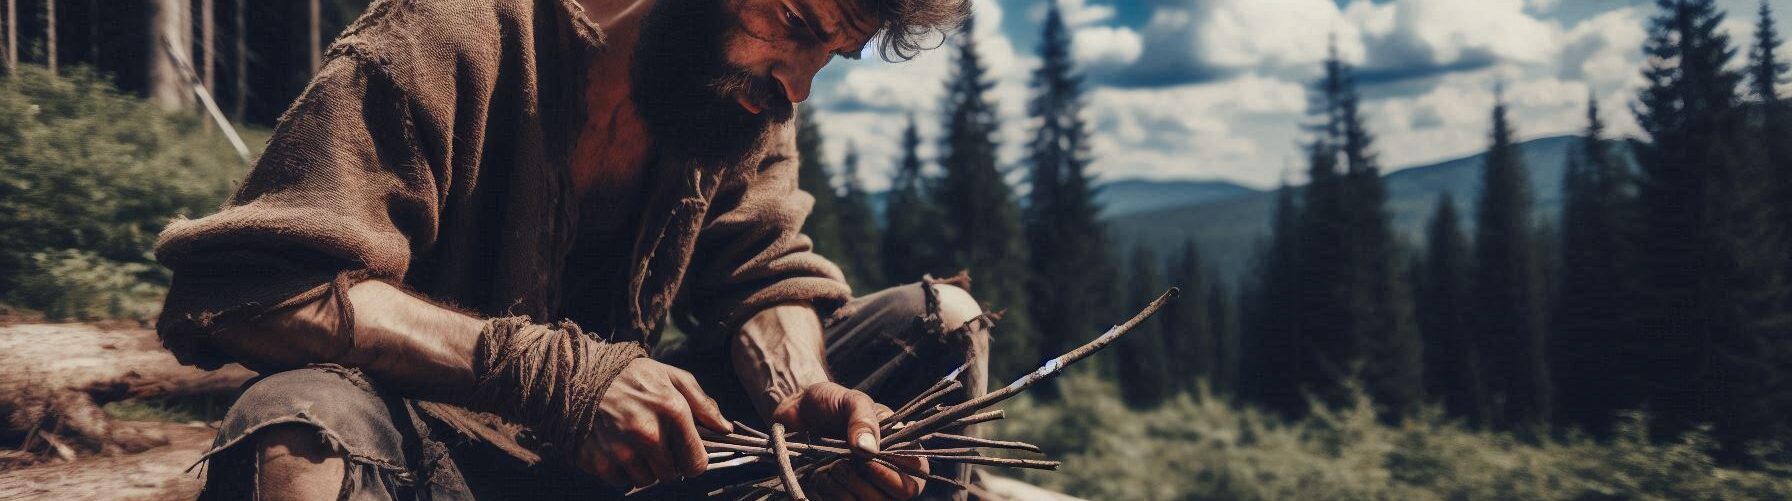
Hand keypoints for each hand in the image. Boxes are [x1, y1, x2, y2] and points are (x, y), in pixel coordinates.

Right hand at [575, 358, 730, 487]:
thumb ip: (703, 403)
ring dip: (643, 468)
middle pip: (671, 475)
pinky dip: (621, 471)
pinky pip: (621, 482)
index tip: (684, 453)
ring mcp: (621, 450)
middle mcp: (647, 433)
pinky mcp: (599, 461)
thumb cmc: (631, 376)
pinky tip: (615, 448)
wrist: (577, 375)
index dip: (692, 461)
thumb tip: (725, 428)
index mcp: (671, 410)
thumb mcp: (672, 377)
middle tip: (653, 443)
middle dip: (666, 463)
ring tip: (633, 443)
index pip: (696, 462)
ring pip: (646, 481)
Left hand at [773, 382, 927, 499]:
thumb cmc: (830, 402)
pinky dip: (824, 493)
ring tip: (827, 465)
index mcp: (898, 448)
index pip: (916, 477)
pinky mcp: (836, 496)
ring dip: (840, 488)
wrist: (796, 410)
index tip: (868, 463)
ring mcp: (859, 488)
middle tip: (841, 461)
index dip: (895, 477)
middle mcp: (883, 473)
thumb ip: (863, 420)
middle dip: (861, 483)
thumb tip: (868, 449)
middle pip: (888, 499)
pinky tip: (817, 475)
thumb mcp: (850, 400)